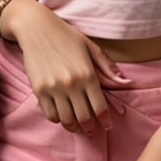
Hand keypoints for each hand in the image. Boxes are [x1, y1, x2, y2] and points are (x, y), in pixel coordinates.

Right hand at [13, 2, 129, 134]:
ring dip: (74, 126)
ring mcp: (53, 88)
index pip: (99, 106)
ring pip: (66, 119)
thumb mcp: (90, 47)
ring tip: (78, 126)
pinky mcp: (39, 90)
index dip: (105, 120)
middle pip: (84, 117)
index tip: (107, 125)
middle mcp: (70, 84)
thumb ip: (107, 66)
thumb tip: (124, 82)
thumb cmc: (66, 36)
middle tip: (93, 131)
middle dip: (90, 128)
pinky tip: (63, 115)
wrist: (36, 28)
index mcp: (87, 73)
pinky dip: (58, 119)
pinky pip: (50, 114)